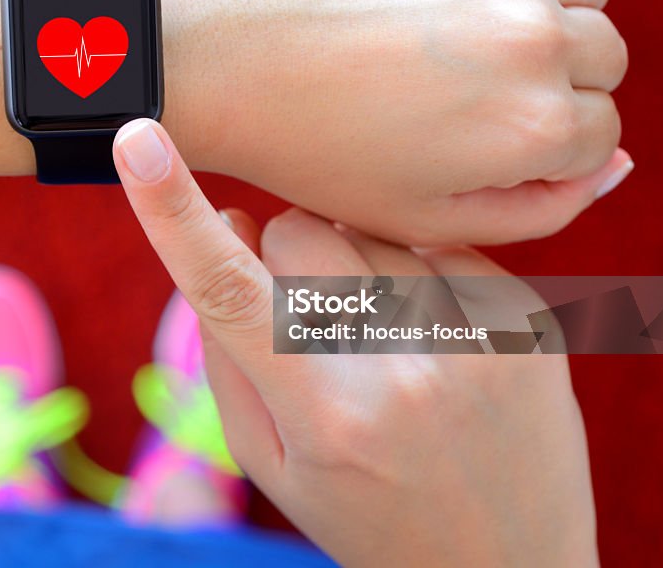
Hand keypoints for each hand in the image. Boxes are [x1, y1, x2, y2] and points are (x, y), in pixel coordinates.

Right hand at [113, 119, 598, 566]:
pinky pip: (434, 240)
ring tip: (384, 344)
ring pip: (365, 229)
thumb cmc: (368, 515)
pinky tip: (432, 331)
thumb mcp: (271, 462)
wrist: (513, 567)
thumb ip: (231, 350)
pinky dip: (415, 270)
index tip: (137, 138)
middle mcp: (406, 370)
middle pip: (298, 233)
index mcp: (327, 416)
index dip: (171, 211)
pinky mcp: (526, 317)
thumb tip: (230, 223)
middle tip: (310, 323)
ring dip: (353, 267)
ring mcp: (477, 337)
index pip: (228, 293)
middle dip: (282, 259)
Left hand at [138, 0, 629, 245]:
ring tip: (462, 26)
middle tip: (466, 80)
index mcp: (529, 129)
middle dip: (549, 76)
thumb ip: (528, 207)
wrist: (207, 45)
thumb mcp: (411, 213)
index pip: (596, 131)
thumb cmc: (302, 143)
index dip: (541, 137)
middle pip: (601, 55)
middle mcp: (535, 39)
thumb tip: (610, 162)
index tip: (484, 126)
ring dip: (543, 6)